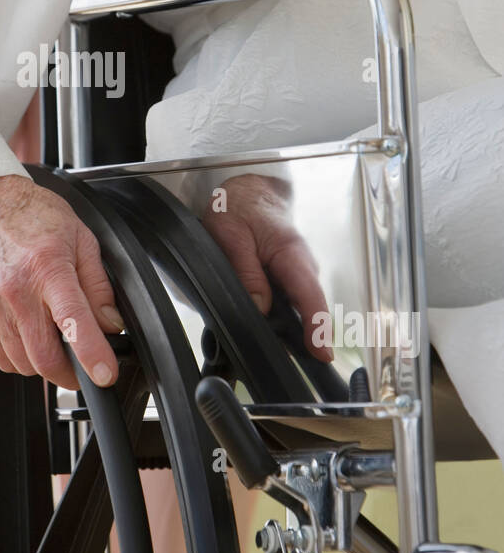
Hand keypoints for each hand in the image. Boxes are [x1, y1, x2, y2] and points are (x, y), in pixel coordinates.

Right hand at [0, 174, 123, 390]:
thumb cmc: (33, 216)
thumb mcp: (81, 238)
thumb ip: (98, 285)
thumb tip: (111, 324)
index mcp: (48, 267)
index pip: (72, 322)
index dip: (92, 355)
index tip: (105, 375)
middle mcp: (16, 290)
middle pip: (44, 357)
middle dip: (70, 373)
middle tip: (84, 366)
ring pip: (22, 363)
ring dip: (44, 364)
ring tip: (53, 341)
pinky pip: (0, 358)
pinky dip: (19, 360)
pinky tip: (29, 338)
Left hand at [202, 173, 330, 360]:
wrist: (247, 191)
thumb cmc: (240, 208)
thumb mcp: (231, 235)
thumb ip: (245, 271)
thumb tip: (259, 307)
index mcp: (292, 254)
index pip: (310, 296)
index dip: (317, 328)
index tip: (321, 354)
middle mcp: (302, 266)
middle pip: (306, 310)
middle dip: (298, 339)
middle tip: (278, 360)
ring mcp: (297, 274)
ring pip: (295, 310)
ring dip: (284, 330)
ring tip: (265, 345)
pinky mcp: (288, 279)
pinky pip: (286, 304)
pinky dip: (276, 318)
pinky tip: (261, 326)